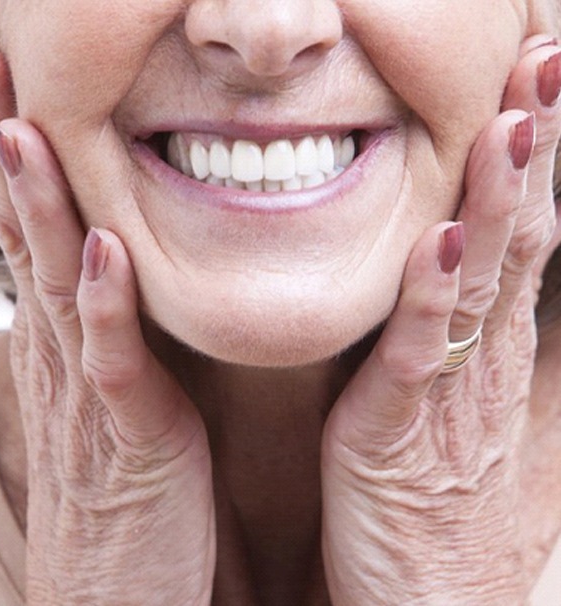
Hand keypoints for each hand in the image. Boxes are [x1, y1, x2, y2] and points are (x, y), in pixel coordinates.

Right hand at [0, 42, 214, 605]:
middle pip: (28, 237)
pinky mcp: (129, 438)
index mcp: (68, 342)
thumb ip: (110, 334)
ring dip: (40, 207)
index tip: (7, 84)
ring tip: (23, 128)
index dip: (18, 159)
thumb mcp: (113, 395)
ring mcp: (89, 395)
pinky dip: (105, 304)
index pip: (34, 232)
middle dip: (7, 150)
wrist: (116, 590)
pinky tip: (101, 249)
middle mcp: (64, 356)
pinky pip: (114, 361)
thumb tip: (112, 271)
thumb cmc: (125, 489)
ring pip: (57, 284)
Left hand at [321, 36, 560, 604]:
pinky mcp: (403, 433)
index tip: (543, 92)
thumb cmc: (444, 512)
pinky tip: (443, 242)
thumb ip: (468, 348)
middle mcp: (489, 362)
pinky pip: (420, 354)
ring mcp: (453, 396)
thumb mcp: (469, 418)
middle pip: (523, 242)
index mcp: (497, 353)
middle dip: (539, 155)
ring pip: (485, 283)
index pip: (530, 241)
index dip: (541, 167)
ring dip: (502, 202)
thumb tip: (465, 280)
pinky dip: (433, 296)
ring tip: (518, 122)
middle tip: (550, 65)